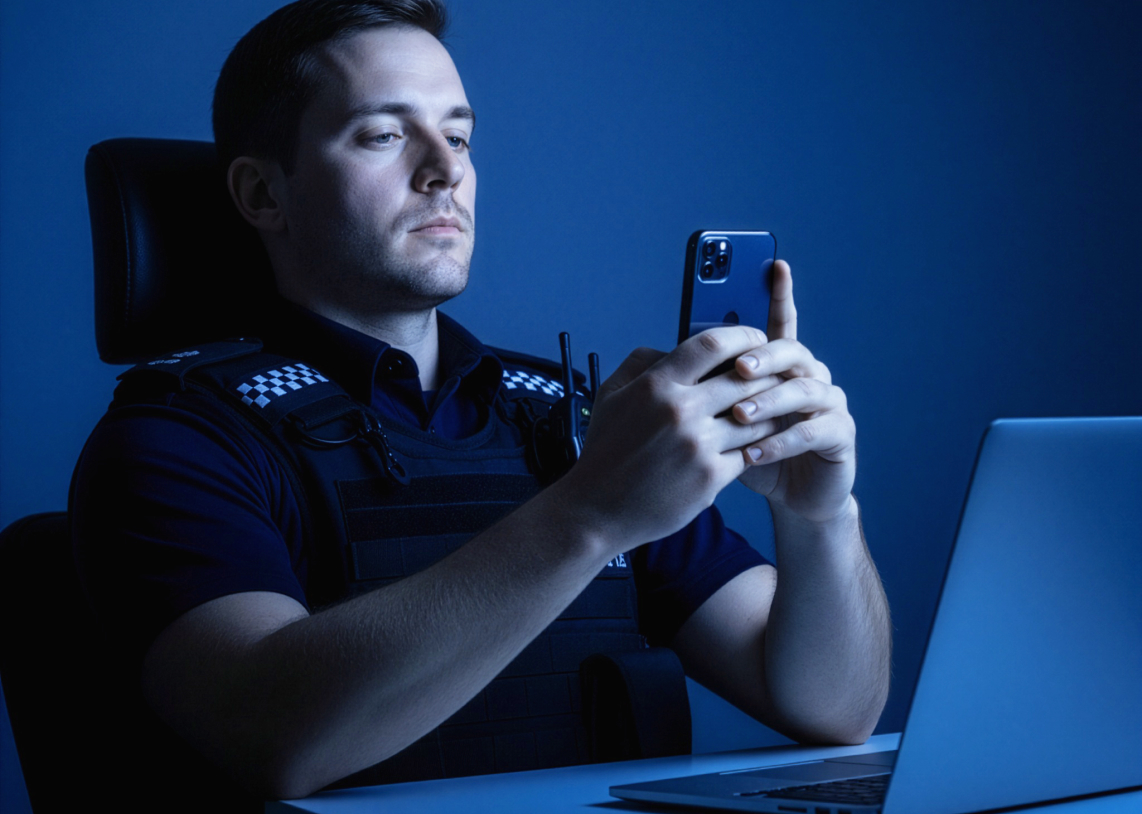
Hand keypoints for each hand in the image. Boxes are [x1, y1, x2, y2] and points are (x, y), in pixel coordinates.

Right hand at [558, 325, 782, 548]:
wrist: (597, 510)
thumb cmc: (605, 451)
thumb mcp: (610, 394)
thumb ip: (642, 362)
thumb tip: (677, 347)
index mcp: (656, 385)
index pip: (712, 345)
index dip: (743, 336)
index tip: (755, 339)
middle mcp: (679, 411)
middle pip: (744, 378)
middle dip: (766, 375)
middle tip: (774, 377)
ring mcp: (697, 446)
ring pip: (755, 418)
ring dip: (766, 413)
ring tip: (766, 413)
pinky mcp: (710, 478)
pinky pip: (748, 453)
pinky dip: (753, 448)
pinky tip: (749, 446)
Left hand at [731, 260, 855, 523]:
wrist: (789, 494)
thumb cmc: (750, 449)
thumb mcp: (723, 415)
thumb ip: (708, 384)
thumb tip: (667, 356)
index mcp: (782, 364)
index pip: (780, 322)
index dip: (779, 294)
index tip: (775, 265)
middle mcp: (810, 374)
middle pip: (792, 352)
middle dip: (764, 356)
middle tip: (737, 367)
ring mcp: (829, 402)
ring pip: (803, 390)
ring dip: (768, 402)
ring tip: (738, 416)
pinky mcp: (840, 434)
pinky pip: (813, 431)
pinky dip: (781, 441)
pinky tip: (754, 452)